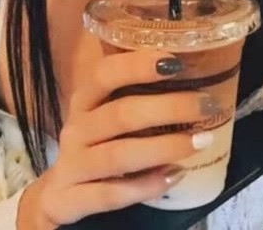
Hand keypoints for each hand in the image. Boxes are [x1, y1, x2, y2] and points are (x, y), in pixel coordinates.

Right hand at [17, 50, 215, 228]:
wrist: (56, 197)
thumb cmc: (95, 145)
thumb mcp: (105, 116)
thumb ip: (136, 97)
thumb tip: (192, 75)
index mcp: (84, 100)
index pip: (105, 74)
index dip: (137, 66)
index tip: (175, 63)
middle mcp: (76, 128)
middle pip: (121, 114)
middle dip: (169, 107)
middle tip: (206, 105)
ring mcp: (71, 165)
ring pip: (119, 155)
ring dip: (164, 147)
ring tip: (201, 141)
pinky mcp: (70, 200)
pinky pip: (111, 194)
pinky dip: (146, 186)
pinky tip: (175, 176)